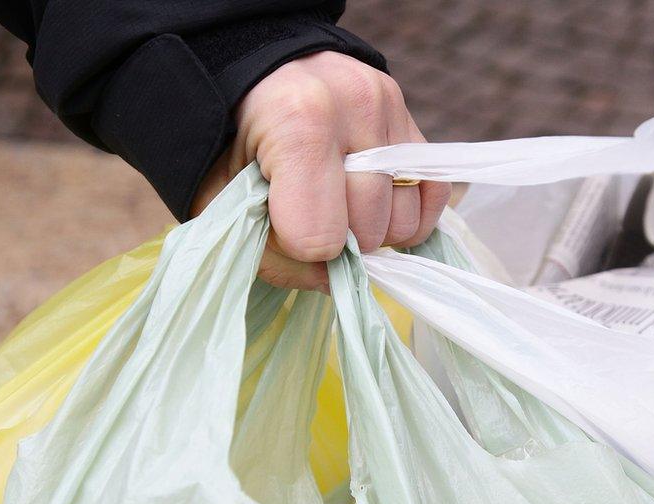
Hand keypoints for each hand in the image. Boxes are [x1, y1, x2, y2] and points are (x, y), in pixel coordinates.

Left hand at [191, 51, 450, 291]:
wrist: (254, 73)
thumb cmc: (228, 141)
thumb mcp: (221, 198)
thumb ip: (271, 253)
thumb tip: (336, 280)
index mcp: (298, 121)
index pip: (321, 237)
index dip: (296, 247)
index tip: (277, 224)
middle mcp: (356, 108)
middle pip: (368, 231)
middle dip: (337, 243)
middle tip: (307, 217)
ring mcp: (391, 110)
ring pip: (404, 220)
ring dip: (374, 233)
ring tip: (338, 208)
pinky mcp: (411, 118)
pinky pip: (432, 193)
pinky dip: (409, 216)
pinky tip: (377, 212)